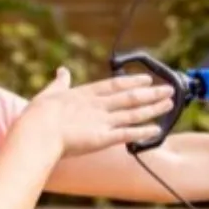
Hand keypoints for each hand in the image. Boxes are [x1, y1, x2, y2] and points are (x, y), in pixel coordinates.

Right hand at [23, 68, 175, 156]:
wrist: (38, 133)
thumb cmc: (38, 116)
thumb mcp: (48, 93)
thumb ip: (59, 83)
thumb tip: (62, 71)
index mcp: (85, 94)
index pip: (116, 84)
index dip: (134, 81)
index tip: (148, 79)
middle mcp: (98, 105)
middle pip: (131, 97)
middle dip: (152, 93)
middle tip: (170, 90)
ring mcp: (103, 121)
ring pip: (134, 113)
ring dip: (154, 109)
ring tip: (170, 104)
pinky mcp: (104, 138)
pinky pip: (128, 134)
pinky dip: (143, 132)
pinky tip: (157, 130)